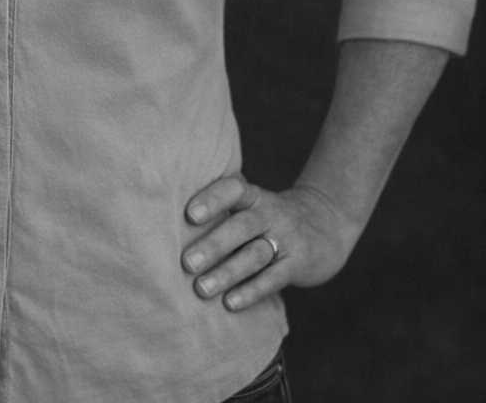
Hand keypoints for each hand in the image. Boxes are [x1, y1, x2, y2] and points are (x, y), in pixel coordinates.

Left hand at [181, 175, 357, 311]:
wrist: (326, 224)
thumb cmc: (269, 217)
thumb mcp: (253, 204)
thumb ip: (222, 210)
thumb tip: (167, 225)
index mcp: (254, 196)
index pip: (233, 189)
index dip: (212, 199)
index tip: (189, 215)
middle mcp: (271, 213)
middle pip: (241, 226)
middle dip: (213, 245)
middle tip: (186, 263)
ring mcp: (287, 238)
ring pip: (255, 255)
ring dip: (227, 273)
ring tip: (201, 289)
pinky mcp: (298, 264)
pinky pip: (274, 278)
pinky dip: (251, 291)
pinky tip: (229, 303)